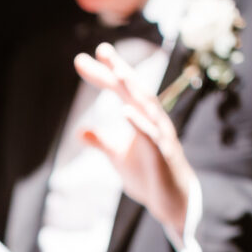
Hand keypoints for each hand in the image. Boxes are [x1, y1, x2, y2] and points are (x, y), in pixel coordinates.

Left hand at [75, 43, 196, 237]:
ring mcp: (159, 136)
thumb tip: (81, 131)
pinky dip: (139, 122)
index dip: (102, 74)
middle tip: (101, 48)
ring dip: (133, 88)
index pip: (119, 90)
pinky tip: (125, 110)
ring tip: (117, 71)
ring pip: (147, 106)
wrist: (170, 203)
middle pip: (134, 89)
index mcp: (140, 118)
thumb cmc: (148, 176)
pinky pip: (151, 136)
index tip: (82, 59)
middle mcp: (152, 121)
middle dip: (118, 68)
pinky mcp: (162, 155)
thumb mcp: (117, 158)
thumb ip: (102, 142)